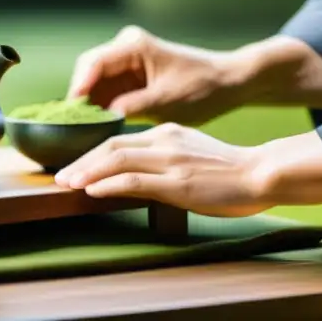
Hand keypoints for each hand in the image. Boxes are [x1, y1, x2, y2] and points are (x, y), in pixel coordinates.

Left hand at [53, 122, 270, 216]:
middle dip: (81, 162)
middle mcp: (164, 140)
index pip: (119, 140)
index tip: (75, 167)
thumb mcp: (191, 152)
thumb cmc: (231, 169)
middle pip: (110, 146)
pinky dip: (108, 183)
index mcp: (167, 132)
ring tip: (67, 184)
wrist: (261, 172)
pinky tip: (93, 190)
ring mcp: (170, 160)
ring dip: (86, 173)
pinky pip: (134, 179)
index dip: (93, 153)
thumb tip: (138, 171)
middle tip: (60, 177)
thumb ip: (165, 156)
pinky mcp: (177, 181)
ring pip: (116, 159)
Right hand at [68, 25, 258, 125]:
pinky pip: (107, 91)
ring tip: (78, 134)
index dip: (77, 89)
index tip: (69, 116)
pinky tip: (95, 130)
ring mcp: (127, 62)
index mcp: (133, 45)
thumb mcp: (165, 102)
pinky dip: (101, 109)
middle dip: (79, 100)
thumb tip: (97, 120)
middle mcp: (125, 48)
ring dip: (88, 107)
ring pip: (95, 84)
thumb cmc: (201, 89)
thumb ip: (129, 107)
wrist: (228, 83)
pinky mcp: (131, 77)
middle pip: (88, 72)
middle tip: (69, 130)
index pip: (93, 64)